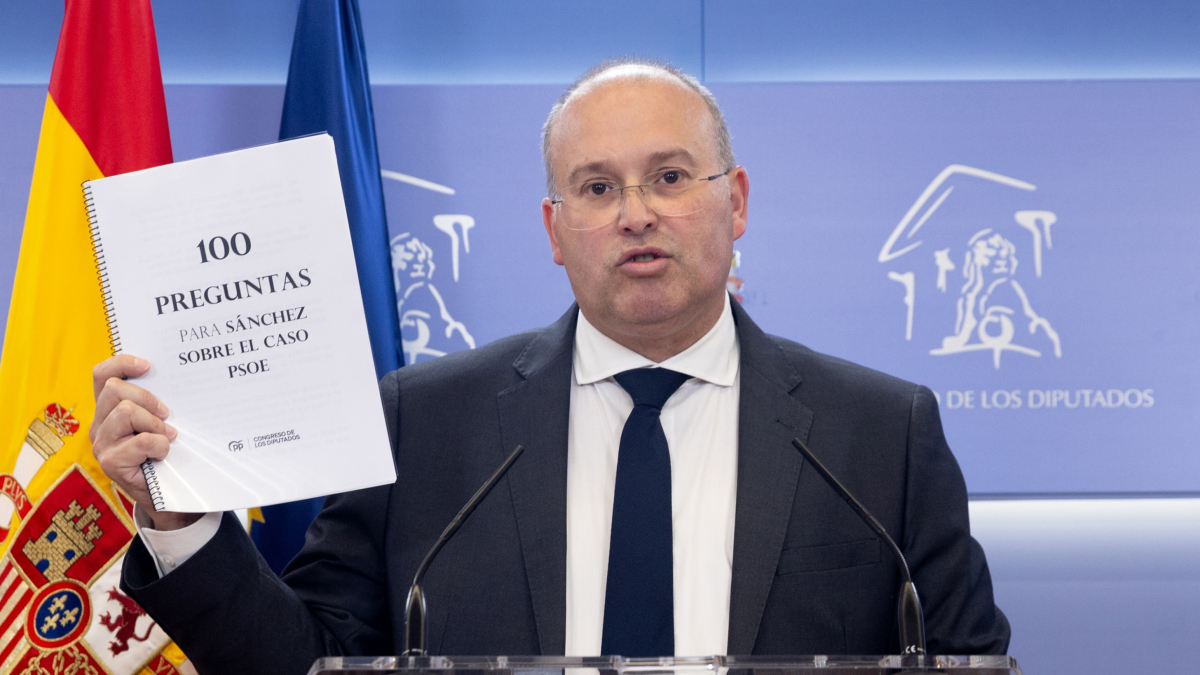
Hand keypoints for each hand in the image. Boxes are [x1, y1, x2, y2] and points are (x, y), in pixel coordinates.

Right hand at [91, 355, 200, 530]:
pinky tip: (164, 454)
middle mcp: (99, 424)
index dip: (121, 363)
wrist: (168, 495)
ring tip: (167, 437)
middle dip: (147, 398)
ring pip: (125, 412)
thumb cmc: (166, 454)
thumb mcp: (160, 423)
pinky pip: (140, 441)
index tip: (148, 365)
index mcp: (109, 409)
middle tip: (167, 415)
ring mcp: (102, 444)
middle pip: (114, 389)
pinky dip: (159, 445)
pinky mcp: (110, 462)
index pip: (102, 375)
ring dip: (154, 423)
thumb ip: (156, 404)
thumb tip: (177, 377)